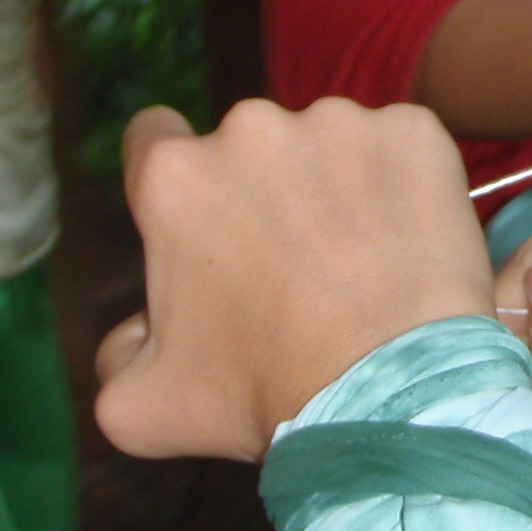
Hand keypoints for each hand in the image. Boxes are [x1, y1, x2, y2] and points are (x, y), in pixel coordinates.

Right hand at [93, 98, 493, 463]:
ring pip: (326, 147)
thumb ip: (117, 360)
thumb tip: (136, 332)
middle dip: (263, 195)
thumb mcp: (143, 408)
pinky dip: (404, 188)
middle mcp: (251, 129)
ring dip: (334, 189)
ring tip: (360, 267)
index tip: (204, 218)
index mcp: (175, 176)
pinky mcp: (415, 131)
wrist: (395, 390)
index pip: (151, 139)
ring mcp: (340, 122)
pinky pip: (400, 151)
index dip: (170, 180)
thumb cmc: (265, 396)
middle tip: (294, 272)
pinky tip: (408, 249)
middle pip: (248, 149)